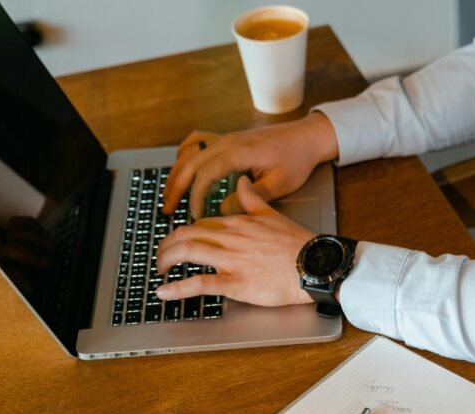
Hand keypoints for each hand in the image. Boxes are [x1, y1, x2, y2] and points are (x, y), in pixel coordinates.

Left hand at [155, 176, 313, 306]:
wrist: (315, 264)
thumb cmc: (298, 244)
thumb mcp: (273, 214)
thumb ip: (252, 199)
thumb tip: (241, 183)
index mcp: (237, 223)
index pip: (200, 223)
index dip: (184, 232)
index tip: (178, 241)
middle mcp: (230, 239)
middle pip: (185, 235)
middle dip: (166, 245)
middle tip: (161, 256)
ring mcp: (231, 260)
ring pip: (187, 252)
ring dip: (166, 260)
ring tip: (159, 270)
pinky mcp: (236, 282)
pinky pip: (200, 284)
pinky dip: (177, 289)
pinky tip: (163, 292)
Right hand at [161, 112, 338, 218]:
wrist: (306, 137)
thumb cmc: (296, 159)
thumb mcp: (279, 184)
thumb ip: (252, 198)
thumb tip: (224, 210)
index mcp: (239, 152)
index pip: (205, 174)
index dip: (196, 196)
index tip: (195, 215)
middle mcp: (227, 141)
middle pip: (189, 163)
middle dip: (175, 188)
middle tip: (168, 210)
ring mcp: (225, 137)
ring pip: (189, 152)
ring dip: (176, 173)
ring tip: (169, 194)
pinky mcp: (227, 138)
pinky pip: (197, 141)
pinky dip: (185, 154)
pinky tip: (181, 167)